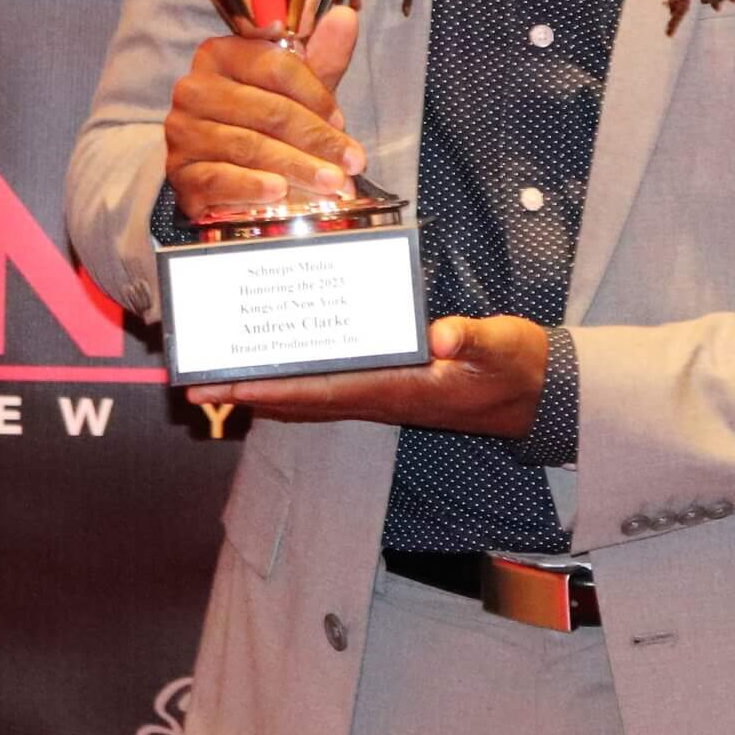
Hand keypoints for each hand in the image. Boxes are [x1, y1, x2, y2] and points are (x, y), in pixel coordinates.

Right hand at [165, 6, 366, 226]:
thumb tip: (346, 16)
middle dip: (316, 139)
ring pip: (249, 146)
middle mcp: (194, 88)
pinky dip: (252, 186)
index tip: (343, 123)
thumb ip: (322, 56)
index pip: (277, 67)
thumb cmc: (263, 119)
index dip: (317, 96)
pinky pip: (218, 178)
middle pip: (268, 110)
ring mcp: (183, 131)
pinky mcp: (179, 172)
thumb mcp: (294, 88)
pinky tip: (279, 192)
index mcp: (221, 54)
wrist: (218, 166)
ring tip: (331, 184)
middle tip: (351, 163)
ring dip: (296, 167)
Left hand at [187, 315, 549, 438]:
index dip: (273, 388)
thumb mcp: (502, 346)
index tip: (228, 386)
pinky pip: (328, 387)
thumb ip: (472, 339)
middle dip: (250, 391)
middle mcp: (382, 397)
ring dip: (265, 388)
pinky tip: (276, 369)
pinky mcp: (390, 386)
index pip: (322, 390)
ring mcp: (384, 395)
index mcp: (400, 388)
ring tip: (220, 377)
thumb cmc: (517, 367)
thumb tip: (442, 336)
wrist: (538, 395)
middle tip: (196, 384)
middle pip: (301, 398)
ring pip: (310, 396)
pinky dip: (294, 381)